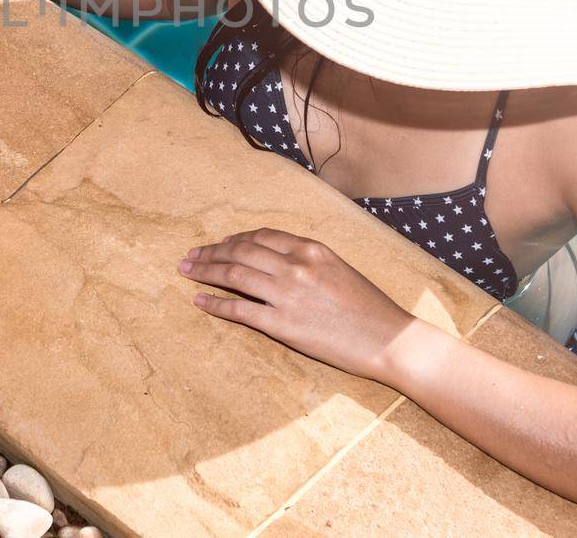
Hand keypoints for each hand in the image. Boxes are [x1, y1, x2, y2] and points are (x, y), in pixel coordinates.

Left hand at [179, 228, 412, 383]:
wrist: (389, 339)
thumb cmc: (369, 307)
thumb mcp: (338, 268)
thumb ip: (307, 260)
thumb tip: (277, 259)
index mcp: (310, 248)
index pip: (260, 236)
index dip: (234, 239)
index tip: (219, 244)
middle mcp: (295, 265)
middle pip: (240, 251)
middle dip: (211, 252)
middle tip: (191, 256)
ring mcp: (287, 295)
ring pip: (234, 275)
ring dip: (205, 271)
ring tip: (187, 271)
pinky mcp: (283, 325)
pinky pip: (240, 311)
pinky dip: (215, 304)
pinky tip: (199, 300)